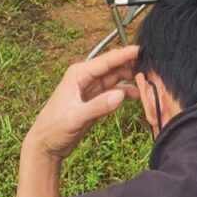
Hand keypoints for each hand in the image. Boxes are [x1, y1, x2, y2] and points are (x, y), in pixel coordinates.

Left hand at [24, 46, 138, 162]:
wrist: (45, 146)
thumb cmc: (54, 129)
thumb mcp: (76, 118)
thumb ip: (98, 106)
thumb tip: (121, 95)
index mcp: (79, 74)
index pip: (106, 61)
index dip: (124, 55)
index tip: (141, 50)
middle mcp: (86, 78)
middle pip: (113, 67)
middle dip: (130, 65)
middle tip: (151, 65)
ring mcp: (91, 89)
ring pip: (115, 78)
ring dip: (130, 78)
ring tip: (148, 79)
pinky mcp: (95, 100)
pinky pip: (114, 91)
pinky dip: (125, 91)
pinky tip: (137, 94)